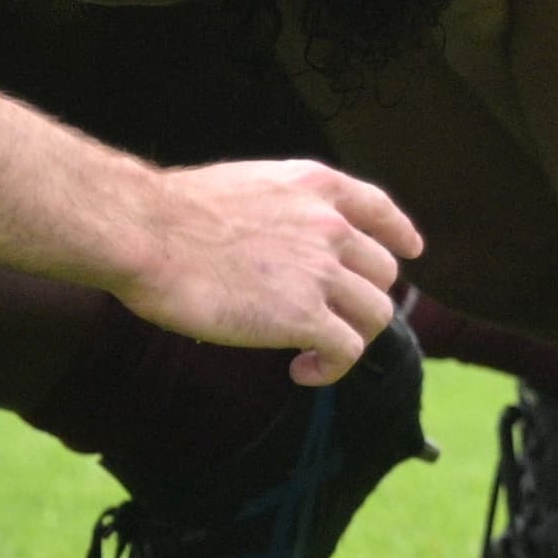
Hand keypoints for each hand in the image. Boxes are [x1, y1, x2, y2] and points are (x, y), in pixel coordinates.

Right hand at [103, 156, 422, 384]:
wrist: (147, 234)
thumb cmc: (170, 214)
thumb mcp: (244, 187)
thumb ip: (277, 211)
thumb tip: (275, 243)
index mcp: (314, 186)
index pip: (378, 208)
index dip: (398, 233)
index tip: (410, 250)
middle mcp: (330, 224)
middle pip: (381, 271)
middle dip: (362, 297)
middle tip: (331, 321)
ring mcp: (322, 270)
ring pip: (375, 313)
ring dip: (352, 337)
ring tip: (314, 354)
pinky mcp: (305, 315)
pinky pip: (347, 349)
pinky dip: (333, 367)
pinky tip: (303, 371)